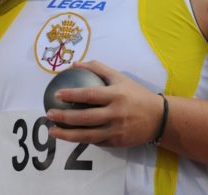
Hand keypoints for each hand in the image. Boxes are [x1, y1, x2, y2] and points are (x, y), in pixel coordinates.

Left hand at [46, 60, 164, 147]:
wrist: (158, 118)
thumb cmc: (136, 95)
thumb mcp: (120, 78)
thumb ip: (98, 68)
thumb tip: (76, 63)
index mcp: (115, 95)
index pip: (89, 95)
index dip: (71, 95)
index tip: (56, 95)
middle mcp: (115, 114)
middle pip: (85, 118)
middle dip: (64, 117)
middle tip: (49, 113)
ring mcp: (115, 131)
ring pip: (86, 135)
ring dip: (67, 134)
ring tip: (52, 130)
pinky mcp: (116, 143)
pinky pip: (95, 142)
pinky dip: (81, 139)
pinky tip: (69, 136)